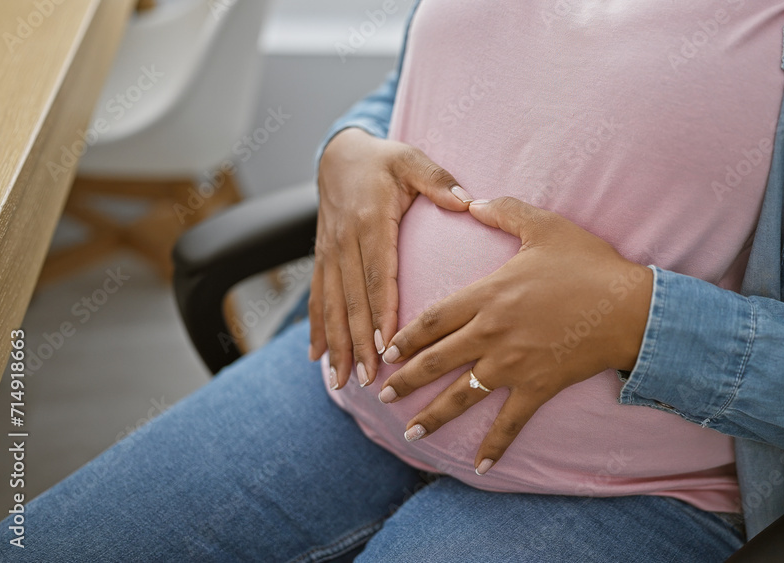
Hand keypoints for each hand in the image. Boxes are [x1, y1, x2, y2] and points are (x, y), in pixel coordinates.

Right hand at [309, 128, 473, 388]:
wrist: (339, 154)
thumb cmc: (384, 161)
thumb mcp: (412, 160)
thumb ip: (438, 180)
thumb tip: (467, 202)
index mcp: (370, 222)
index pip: (378, 275)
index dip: (381, 312)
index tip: (388, 345)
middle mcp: (344, 241)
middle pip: (353, 300)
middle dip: (358, 342)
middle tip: (369, 377)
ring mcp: (329, 252)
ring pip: (331, 305)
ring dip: (336, 344)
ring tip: (342, 379)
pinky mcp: (321, 258)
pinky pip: (317, 297)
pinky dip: (316, 328)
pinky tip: (316, 358)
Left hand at [376, 197, 652, 473]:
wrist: (629, 307)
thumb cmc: (588, 264)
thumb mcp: (544, 226)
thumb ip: (504, 211)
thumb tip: (472, 200)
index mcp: (487, 295)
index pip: (432, 319)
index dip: (405, 337)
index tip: (386, 351)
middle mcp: (491, 333)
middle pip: (436, 360)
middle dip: (405, 380)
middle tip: (380, 395)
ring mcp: (513, 364)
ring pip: (461, 395)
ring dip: (433, 416)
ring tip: (409, 433)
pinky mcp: (537, 387)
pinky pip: (509, 422)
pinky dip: (493, 446)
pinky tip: (478, 467)